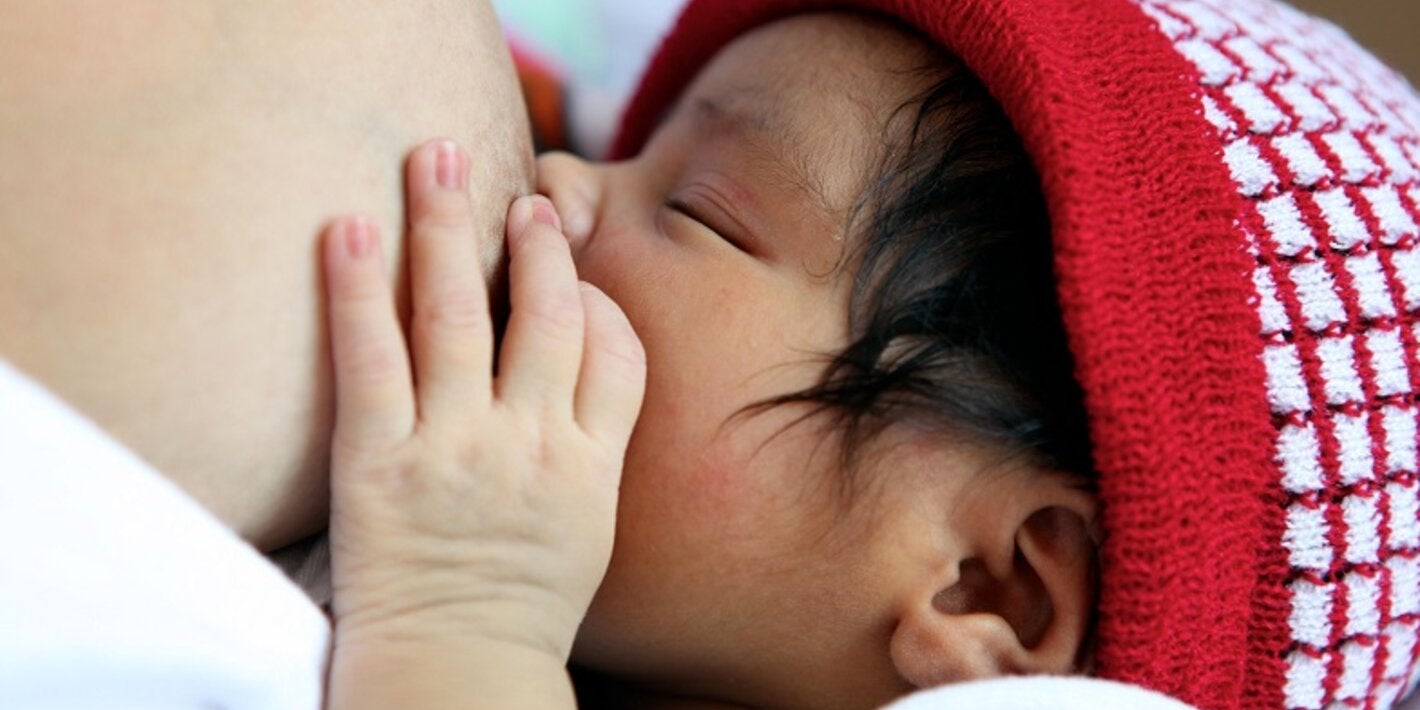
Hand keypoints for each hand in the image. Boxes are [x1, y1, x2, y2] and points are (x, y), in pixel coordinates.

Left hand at [320, 138, 644, 661]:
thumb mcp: (587, 528)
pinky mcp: (380, 461)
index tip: (570, 266)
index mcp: (591, 465)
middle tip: (523, 195)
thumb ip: (592, 447)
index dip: (595, 294)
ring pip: (461, 310)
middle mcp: (532, 444)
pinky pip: (372, 355)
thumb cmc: (520, 604)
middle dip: (536, 240)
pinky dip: (361, 286)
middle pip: (547, 311)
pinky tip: (350, 227)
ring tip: (436, 158)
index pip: (617, 350)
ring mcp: (457, 448)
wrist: (456, 670)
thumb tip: (583, 373)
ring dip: (448, 224)